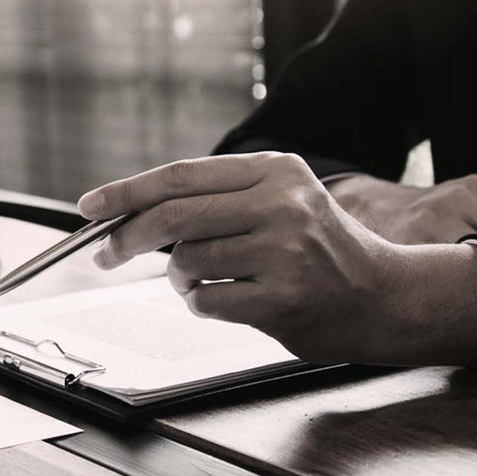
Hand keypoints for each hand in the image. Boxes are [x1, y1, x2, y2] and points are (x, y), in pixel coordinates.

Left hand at [78, 153, 476, 365]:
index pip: (181, 176)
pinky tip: (227, 300)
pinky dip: (200, 304)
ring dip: (179, 279)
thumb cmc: (318, 252)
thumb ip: (217, 201)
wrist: (384, 296)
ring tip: (207, 280)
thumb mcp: (279, 202)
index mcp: (275, 171)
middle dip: (127, 238)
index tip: (91, 206)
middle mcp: (281, 203)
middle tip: (107, 254)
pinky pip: (205, 301)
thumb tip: (130, 214)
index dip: (127, 191)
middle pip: (173, 216)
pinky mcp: (283, 296)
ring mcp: (284, 250)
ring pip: (186, 263)